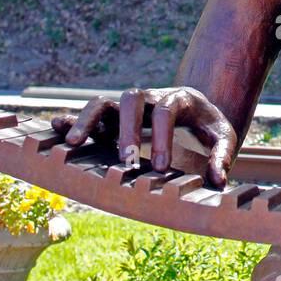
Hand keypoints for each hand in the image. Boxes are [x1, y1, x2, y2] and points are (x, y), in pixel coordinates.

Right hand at [50, 87, 237, 187]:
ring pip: (104, 102)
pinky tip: (56, 128)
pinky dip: (72, 118)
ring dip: (88, 120)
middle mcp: (150, 98)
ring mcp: (129, 107)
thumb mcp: (224, 137)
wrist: (199, 113)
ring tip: (73, 143)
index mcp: (180, 98)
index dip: (161, 137)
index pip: (166, 110)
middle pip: (131, 98)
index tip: (160, 168)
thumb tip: (218, 182)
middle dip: (125, 129)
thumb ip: (222, 155)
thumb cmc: (209, 127)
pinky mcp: (114, 119)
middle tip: (126, 162)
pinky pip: (90, 114)